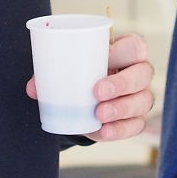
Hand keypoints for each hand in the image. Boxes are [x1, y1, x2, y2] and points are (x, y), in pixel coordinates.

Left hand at [24, 33, 154, 141]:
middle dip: (121, 84)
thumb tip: (33, 87)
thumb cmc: (84, 72)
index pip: (137, 46)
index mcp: (126, 52)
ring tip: (99, 115)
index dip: (126, 52)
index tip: (106, 59)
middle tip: (97, 93)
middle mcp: (140, 73)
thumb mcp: (72, 66)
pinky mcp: (137, 119)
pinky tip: (102, 131)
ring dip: (121, 109)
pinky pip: (134, 126)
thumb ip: (52, 73)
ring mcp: (141, 97)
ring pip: (142, 102)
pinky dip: (118, 130)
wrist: (91, 95)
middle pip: (143, 74)